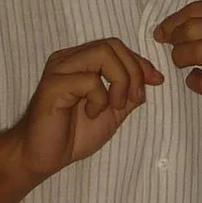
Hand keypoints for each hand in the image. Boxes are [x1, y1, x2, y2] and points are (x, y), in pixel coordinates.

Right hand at [15, 38, 161, 176]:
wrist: (45, 156)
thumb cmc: (75, 133)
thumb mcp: (113, 111)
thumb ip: (129, 92)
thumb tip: (151, 77)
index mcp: (81, 61)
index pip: (116, 47)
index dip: (140, 62)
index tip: (156, 81)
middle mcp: (68, 60)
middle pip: (112, 45)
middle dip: (133, 71)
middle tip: (133, 99)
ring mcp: (59, 70)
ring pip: (102, 54)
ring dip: (120, 81)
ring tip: (114, 106)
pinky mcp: (53, 86)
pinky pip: (89, 80)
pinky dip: (99, 98)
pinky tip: (90, 113)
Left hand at [154, 0, 201, 120]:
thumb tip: (168, 27)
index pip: (196, 10)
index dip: (172, 22)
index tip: (161, 32)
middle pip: (192, 30)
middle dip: (175, 41)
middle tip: (174, 50)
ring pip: (196, 53)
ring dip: (180, 59)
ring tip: (184, 64)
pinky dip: (193, 82)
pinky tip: (198, 80)